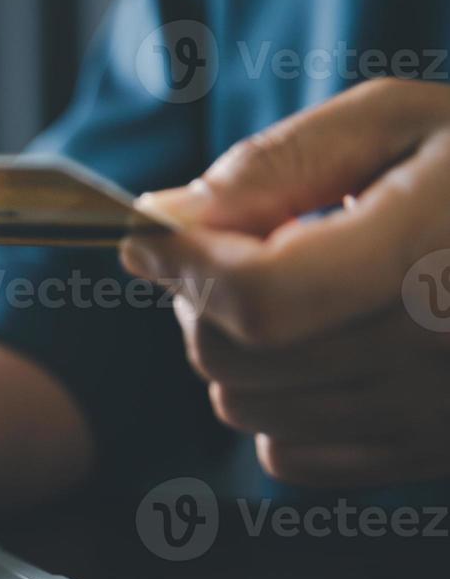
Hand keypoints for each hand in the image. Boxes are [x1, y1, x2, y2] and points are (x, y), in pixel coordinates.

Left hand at [122, 78, 449, 486]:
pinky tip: (324, 347)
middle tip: (237, 248)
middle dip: (200, 297)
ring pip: (242, 408)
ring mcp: (438, 418)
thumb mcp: (401, 122)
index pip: (259, 296)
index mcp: (435, 256)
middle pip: (230, 356)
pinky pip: (285, 454)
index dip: (186, 264)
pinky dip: (276, 405)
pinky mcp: (430, 456)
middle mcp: (440, 351)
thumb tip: (165, 216)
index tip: (156, 233)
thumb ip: (277, 164)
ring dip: (235, 350)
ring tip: (292, 290)